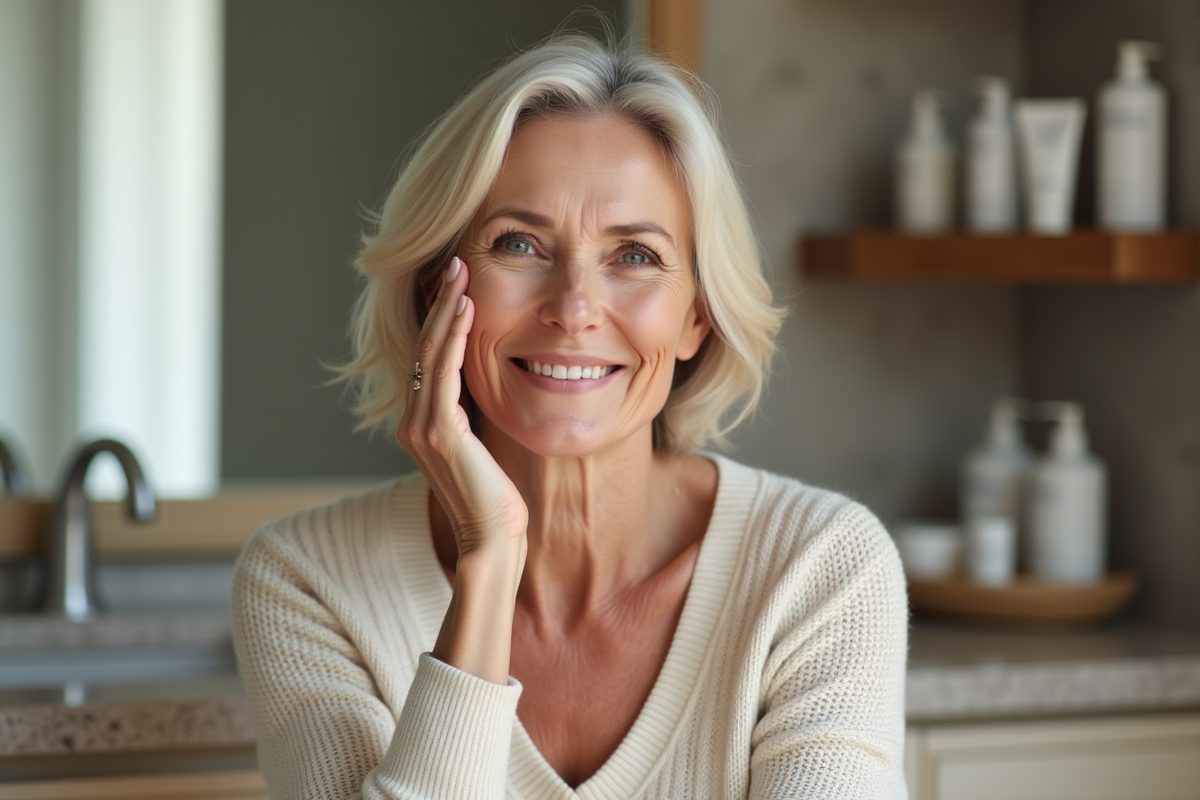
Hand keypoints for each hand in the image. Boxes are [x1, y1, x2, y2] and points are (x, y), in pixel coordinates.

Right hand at [396, 256, 527, 563]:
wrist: (492, 541)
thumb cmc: (496, 501)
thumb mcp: (482, 450)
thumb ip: (473, 418)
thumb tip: (484, 388)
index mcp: (420, 425)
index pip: (427, 359)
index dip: (440, 319)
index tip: (457, 285)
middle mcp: (412, 423)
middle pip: (423, 347)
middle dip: (440, 302)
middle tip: (456, 263)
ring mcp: (420, 427)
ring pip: (430, 353)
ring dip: (447, 309)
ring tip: (461, 273)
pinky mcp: (439, 432)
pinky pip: (444, 372)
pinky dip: (454, 337)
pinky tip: (468, 310)